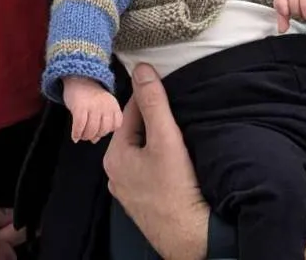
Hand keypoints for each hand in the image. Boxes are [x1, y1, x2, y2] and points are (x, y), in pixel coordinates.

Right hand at [64, 75, 122, 141]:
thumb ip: (102, 122)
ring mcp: (93, 106)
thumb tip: (95, 140)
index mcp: (113, 104)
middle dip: (95, 135)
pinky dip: (76, 133)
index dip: (108, 130)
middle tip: (88, 135)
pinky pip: (80, 126)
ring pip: (92, 130)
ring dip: (85, 136)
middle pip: (104, 129)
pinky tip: (75, 137)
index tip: (100, 130)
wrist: (77, 78)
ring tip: (81, 135)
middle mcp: (105, 105)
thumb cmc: (90, 95)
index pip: (117, 124)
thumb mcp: (102, 104)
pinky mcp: (80, 107)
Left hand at [104, 64, 208, 259]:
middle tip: (179, 114)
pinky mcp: (146, 202)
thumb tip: (141, 68)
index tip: (168, 86)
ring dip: (159, 141)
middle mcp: (116, 174)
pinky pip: (151, 170)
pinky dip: (163, 161)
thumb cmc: (176, 189)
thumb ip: (154, 102)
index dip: (150, 97)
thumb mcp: (165, 139)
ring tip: (181, 135)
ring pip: (144, 152)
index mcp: (114, 157)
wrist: (191, 237)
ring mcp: (130, 191)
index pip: (131, 112)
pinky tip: (179, 161)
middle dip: (156, 121)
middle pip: (137, 133)